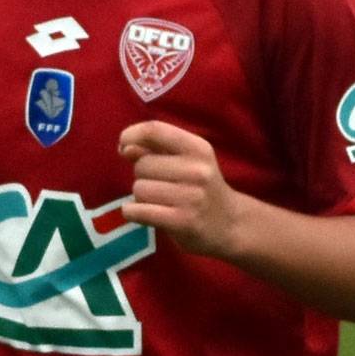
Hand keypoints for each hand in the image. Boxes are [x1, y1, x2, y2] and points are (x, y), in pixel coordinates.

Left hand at [119, 121, 244, 257]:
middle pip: (142, 165)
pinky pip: (138, 211)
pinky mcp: (182, 221)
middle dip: (142, 176)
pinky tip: (144, 213)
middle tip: (160, 186)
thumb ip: (156, 150)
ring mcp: (191, 197)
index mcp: (198, 148)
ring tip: (159, 202)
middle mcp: (197, 170)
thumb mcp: (188, 162)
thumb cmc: (202, 189)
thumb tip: (125, 147)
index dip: (131, 135)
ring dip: (140, 197)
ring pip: (139, 189)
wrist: (231, 225)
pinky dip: (133, 213)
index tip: (123, 147)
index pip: (155, 130)